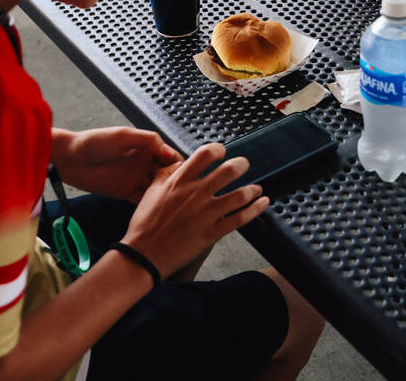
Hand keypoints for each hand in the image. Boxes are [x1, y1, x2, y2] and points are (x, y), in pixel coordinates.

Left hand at [55, 127, 180, 202]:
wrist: (70, 158)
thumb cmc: (93, 142)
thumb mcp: (123, 135)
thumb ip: (147, 140)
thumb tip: (168, 150)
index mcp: (146, 147)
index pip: (169, 156)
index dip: (179, 164)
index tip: (186, 173)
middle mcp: (143, 163)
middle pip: (166, 174)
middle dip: (175, 181)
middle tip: (182, 191)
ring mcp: (135, 178)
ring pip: (157, 188)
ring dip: (164, 194)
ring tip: (173, 203)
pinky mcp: (125, 192)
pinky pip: (142, 200)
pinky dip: (150, 204)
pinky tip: (157, 209)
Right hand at [121, 143, 267, 277]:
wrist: (143, 255)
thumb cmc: (145, 224)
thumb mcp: (152, 191)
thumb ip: (168, 174)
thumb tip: (181, 162)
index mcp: (179, 182)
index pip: (204, 154)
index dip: (218, 149)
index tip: (222, 152)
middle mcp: (195, 194)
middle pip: (228, 171)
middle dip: (241, 165)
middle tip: (244, 165)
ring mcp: (205, 214)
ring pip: (239, 195)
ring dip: (252, 189)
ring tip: (256, 188)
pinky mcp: (211, 233)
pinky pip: (240, 219)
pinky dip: (256, 209)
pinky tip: (262, 203)